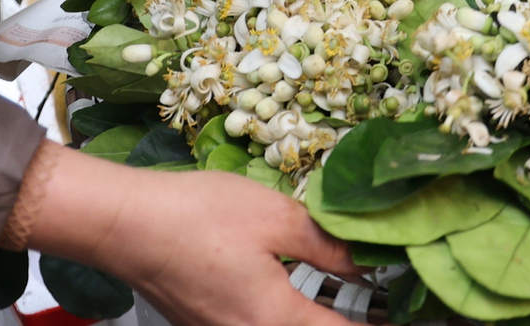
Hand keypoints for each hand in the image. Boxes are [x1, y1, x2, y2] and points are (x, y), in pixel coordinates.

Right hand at [33, 151, 360, 325]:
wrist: (124, 224)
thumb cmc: (197, 215)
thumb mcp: (277, 217)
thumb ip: (329, 245)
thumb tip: (369, 260)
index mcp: (275, 321)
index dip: (379, 324)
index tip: (404, 310)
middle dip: (341, 320)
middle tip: (372, 303)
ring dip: (312, 318)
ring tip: (339, 300)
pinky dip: (281, 316)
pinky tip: (291, 292)